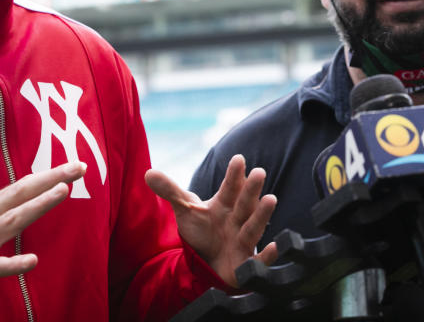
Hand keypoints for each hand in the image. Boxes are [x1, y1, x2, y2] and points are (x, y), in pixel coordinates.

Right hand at [0, 161, 85, 291]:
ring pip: (13, 220)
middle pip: (23, 195)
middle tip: (79, 168)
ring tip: (62, 193)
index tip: (73, 167)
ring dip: (38, 206)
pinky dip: (13, 264)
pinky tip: (32, 261)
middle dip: (52, 180)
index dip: (48, 176)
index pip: (22, 186)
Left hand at [145, 154, 277, 286]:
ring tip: (271, 199)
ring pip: (254, 227)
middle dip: (251, 189)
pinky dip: (268, 256)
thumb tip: (147, 173)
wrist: (209, 262)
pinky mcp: (246, 264)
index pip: (229, 188)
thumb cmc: (203, 231)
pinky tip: (275, 247)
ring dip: (262, 215)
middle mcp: (237, 220)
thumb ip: (171, 191)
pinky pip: (260, 260)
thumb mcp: (186, 210)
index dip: (233, 175)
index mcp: (225, 205)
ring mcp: (243, 241)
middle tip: (259, 172)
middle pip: (244, 203)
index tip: (238, 159)